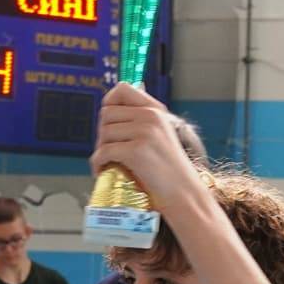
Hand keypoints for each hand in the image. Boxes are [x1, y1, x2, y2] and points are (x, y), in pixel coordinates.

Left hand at [91, 82, 206, 209]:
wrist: (185, 194)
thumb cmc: (171, 172)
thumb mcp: (162, 137)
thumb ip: (143, 122)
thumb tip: (114, 110)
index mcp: (156, 111)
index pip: (122, 89)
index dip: (109, 103)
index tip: (108, 121)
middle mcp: (151, 117)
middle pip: (106, 113)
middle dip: (102, 133)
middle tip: (108, 150)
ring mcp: (144, 132)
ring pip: (103, 133)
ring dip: (100, 149)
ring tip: (108, 163)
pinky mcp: (136, 151)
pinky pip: (103, 152)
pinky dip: (98, 163)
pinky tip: (103, 171)